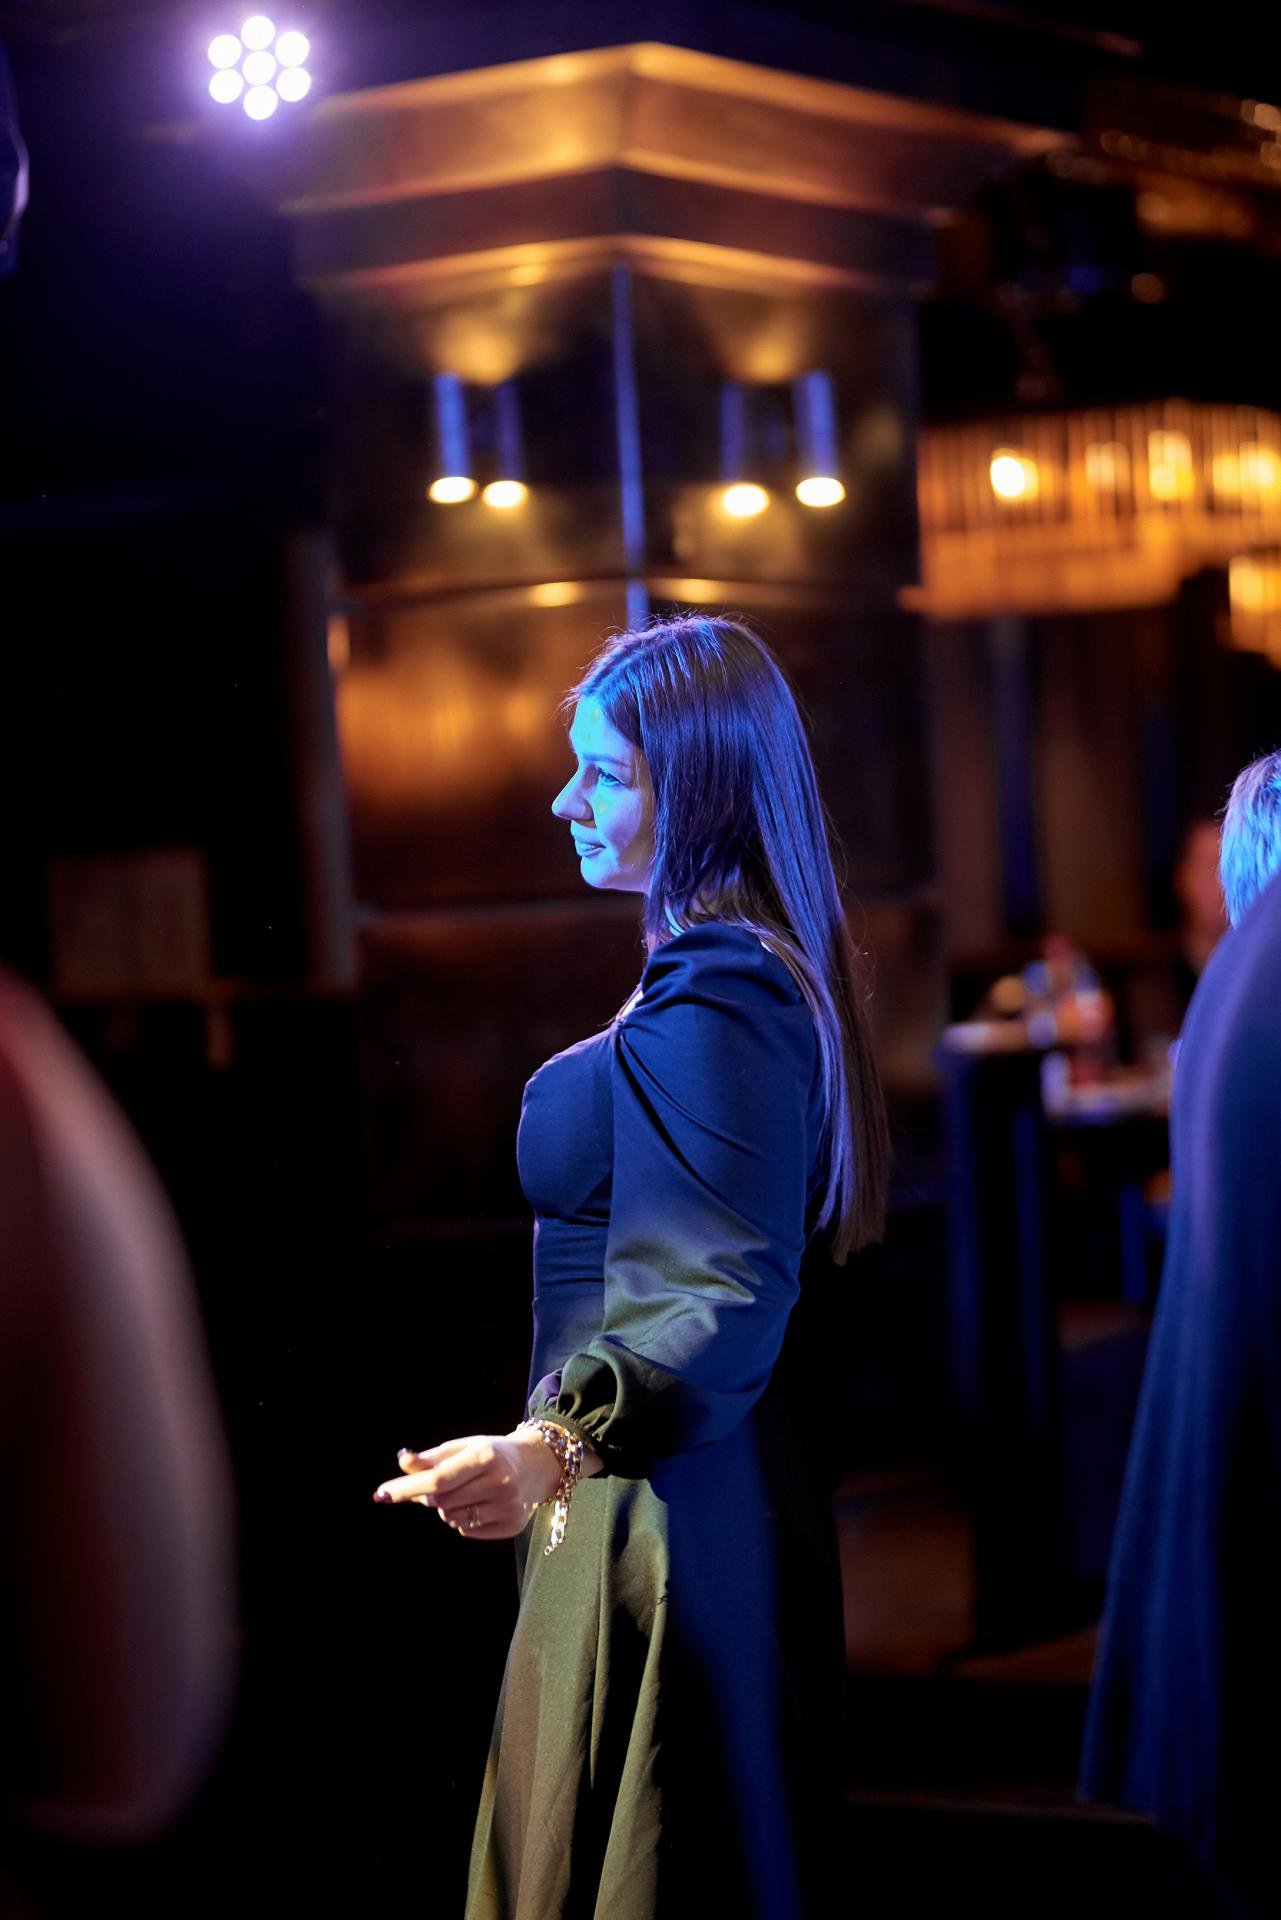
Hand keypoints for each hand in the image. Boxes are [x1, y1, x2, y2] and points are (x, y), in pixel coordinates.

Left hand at [371, 1429, 562, 1540]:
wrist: (537, 1464)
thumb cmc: (491, 1453)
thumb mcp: (464, 1447)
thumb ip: (431, 1458)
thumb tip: (402, 1462)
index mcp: (485, 1456)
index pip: (438, 1479)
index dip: (407, 1488)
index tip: (381, 1494)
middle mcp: (500, 1482)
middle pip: (442, 1502)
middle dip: (432, 1497)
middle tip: (444, 1485)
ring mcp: (508, 1506)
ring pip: (453, 1519)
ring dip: (448, 1509)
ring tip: (468, 1492)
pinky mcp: (512, 1526)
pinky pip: (468, 1531)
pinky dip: (465, 1520)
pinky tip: (481, 1505)